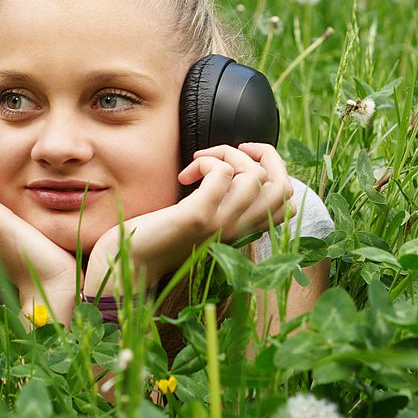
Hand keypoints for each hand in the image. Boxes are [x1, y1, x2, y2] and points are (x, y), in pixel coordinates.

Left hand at [83, 142, 295, 295]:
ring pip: (256, 175)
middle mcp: (239, 230)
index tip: (242, 163)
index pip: (287, 200)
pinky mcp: (198, 217)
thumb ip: (223, 203)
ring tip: (199, 162)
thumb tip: (231, 171)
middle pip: (283, 185)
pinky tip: (184, 176)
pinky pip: (222, 173)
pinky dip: (205, 161)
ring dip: (228, 155)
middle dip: (262, 154)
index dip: (273, 170)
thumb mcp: (203, 220)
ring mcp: (221, 225)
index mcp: (243, 232)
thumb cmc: (160, 238)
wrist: (130, 265)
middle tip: (230, 152)